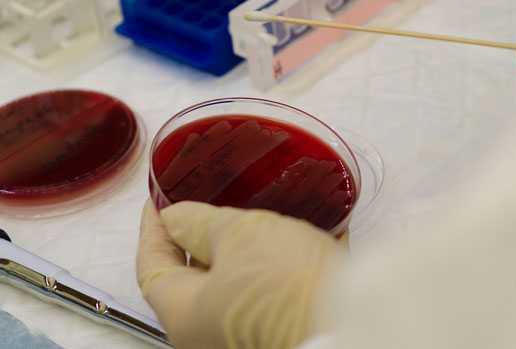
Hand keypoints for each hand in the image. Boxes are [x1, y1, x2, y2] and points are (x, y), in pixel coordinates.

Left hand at [137, 201, 343, 348]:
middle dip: (196, 234)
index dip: (152, 228)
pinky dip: (274, 255)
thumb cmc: (284, 279)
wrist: (353, 316)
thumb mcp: (237, 236)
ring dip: (238, 242)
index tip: (159, 197)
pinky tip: (291, 227)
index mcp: (186, 314)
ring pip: (233, 276)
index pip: (152, 267)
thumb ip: (198, 223)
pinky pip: (269, 282)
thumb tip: (175, 219)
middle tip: (202, 197)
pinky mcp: (283, 320)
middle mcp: (211, 330)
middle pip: (192, 275)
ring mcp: (248, 327)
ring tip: (245, 206)